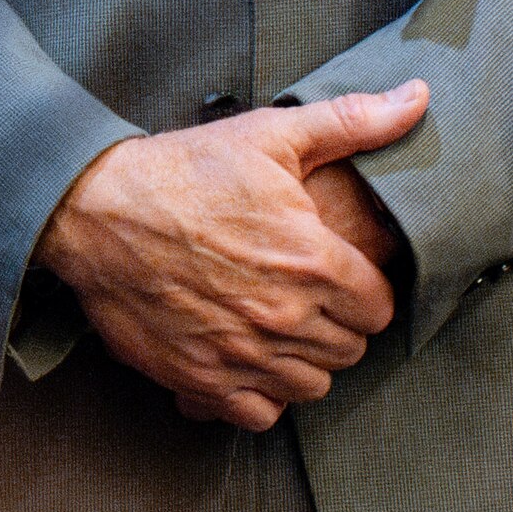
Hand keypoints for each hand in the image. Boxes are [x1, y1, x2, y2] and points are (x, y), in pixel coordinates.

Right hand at [30, 83, 427, 432]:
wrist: (94, 209)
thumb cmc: (184, 170)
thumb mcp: (270, 134)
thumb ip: (353, 122)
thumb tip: (418, 97)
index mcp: (314, 260)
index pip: (379, 308)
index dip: (364, 291)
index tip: (339, 277)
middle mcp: (285, 315)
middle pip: (349, 349)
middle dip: (337, 325)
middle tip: (308, 299)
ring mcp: (243, 353)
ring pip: (312, 385)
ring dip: (303, 361)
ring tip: (280, 329)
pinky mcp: (200, 379)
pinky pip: (261, 414)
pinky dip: (261, 395)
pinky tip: (247, 360)